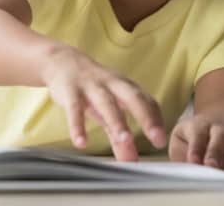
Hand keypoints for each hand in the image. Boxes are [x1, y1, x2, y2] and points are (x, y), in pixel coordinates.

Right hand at [41, 44, 166, 160]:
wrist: (62, 62)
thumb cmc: (91, 88)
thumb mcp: (107, 109)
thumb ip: (117, 136)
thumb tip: (130, 160)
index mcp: (125, 87)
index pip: (147, 101)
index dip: (156, 119)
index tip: (161, 140)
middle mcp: (112, 84)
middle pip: (133, 98)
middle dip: (146, 117)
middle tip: (156, 138)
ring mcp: (92, 86)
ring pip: (107, 102)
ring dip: (117, 121)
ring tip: (125, 140)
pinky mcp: (70, 91)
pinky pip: (75, 108)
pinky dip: (78, 125)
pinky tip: (81, 142)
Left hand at [168, 114, 223, 171]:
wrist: (210, 129)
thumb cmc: (188, 143)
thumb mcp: (179, 146)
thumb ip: (180, 158)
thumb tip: (181, 174)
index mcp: (198, 126)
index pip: (197, 133)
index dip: (196, 147)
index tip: (193, 161)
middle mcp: (219, 130)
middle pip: (220, 135)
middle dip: (216, 151)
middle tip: (212, 166)